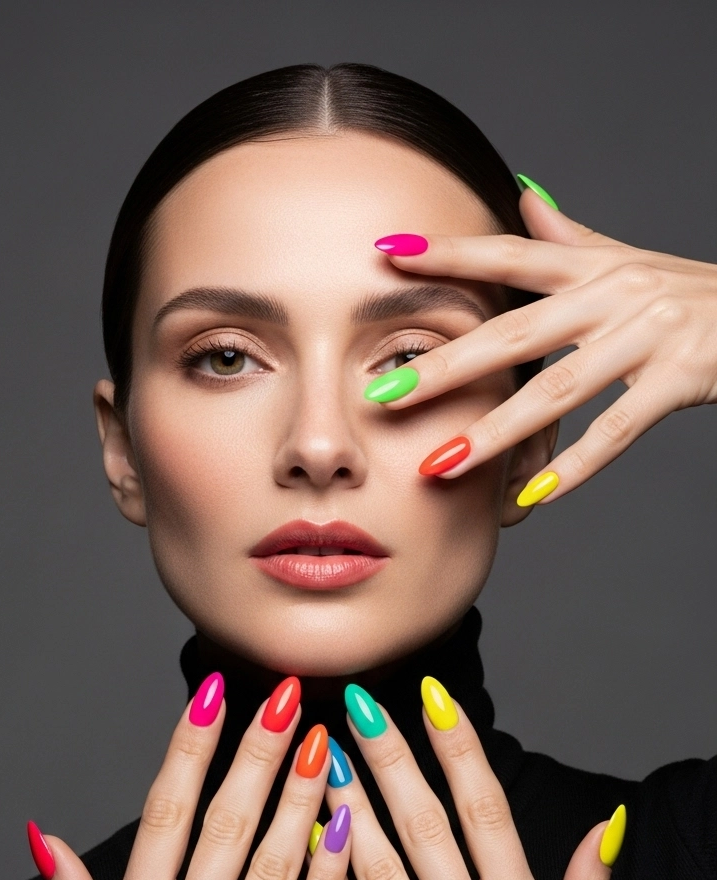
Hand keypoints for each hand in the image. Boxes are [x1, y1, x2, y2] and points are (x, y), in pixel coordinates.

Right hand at [34, 677, 349, 879]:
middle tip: (287, 693)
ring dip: (303, 792)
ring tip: (327, 739)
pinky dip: (333, 867)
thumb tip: (48, 837)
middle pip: (227, 821)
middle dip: (258, 749)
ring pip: (276, 858)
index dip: (192, 747)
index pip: (166, 813)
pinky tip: (353, 821)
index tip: (215, 695)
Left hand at [326, 680, 621, 879]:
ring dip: (342, 802)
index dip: (455, 748)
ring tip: (313, 750)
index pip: (485, 810)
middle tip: (353, 700)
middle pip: (423, 822)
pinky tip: (298, 839)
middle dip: (386, 754)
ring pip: (374, 865)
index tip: (428, 699)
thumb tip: (603, 826)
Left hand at [373, 189, 716, 500]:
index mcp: (593, 266)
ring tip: (439, 464)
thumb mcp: (626, 257)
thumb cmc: (688, 292)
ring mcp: (647, 338)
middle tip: (384, 396)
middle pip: (516, 332)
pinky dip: (574, 466)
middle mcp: (614, 295)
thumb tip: (520, 194)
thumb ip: (568, 233)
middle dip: (445, 366)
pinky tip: (532, 495)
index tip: (386, 252)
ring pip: (557, 390)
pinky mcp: (678, 379)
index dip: (449, 253)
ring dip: (493, 432)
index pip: (509, 254)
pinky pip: (617, 431)